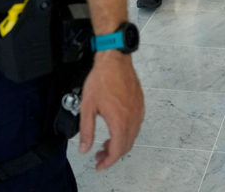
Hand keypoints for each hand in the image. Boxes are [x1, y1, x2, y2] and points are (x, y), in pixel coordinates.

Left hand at [79, 51, 144, 170]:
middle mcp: (132, 118)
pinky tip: (116, 128)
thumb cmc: (102, 79)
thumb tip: (85, 148)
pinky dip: (127, 132)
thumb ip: (87, 131)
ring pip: (133, 136)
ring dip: (120, 143)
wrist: (115, 60)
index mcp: (119, 121)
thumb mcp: (87, 107)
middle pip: (126, 145)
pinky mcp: (140, 103)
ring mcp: (138, 110)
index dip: (108, 161)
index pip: (117, 150)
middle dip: (113, 155)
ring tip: (106, 143)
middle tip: (99, 155)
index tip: (99, 164)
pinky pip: (136, 124)